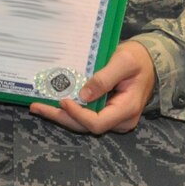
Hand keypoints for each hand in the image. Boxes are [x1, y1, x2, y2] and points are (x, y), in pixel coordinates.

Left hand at [31, 39, 154, 134]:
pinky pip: (85, 115)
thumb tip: (84, 95)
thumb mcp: (124, 62)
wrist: (148, 60)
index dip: (78, 115)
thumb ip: (104, 78)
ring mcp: (113, 118)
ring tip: (38, 106)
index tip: (63, 102)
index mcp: (127, 109)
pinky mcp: (106, 112)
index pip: (98, 122)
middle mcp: (120, 119)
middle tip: (37, 107)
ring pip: (83, 123)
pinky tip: (51, 102)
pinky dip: (68, 110)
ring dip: (61, 115)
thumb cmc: (138, 59)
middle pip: (86, 126)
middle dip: (61, 117)